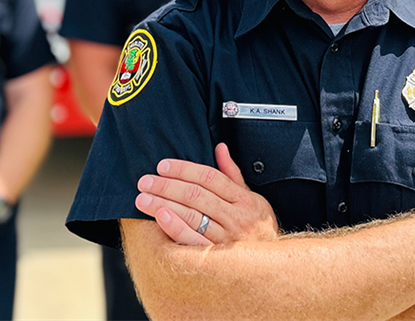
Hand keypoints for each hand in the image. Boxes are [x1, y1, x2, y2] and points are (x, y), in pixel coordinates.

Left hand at [135, 143, 278, 246]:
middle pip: (196, 195)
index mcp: (243, 200)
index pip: (210, 178)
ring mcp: (225, 238)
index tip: (163, 166)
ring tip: (144, 198)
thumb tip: (220, 148)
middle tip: (146, 181)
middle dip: (167, 185)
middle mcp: (235, 217)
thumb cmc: (258, 229)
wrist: (270, 265)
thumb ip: (232, 174)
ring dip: (164, 204)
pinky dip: (175, 227)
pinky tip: (160, 217)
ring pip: (191, 215)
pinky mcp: (215, 257)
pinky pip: (192, 240)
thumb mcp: (252, 198)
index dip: (184, 169)